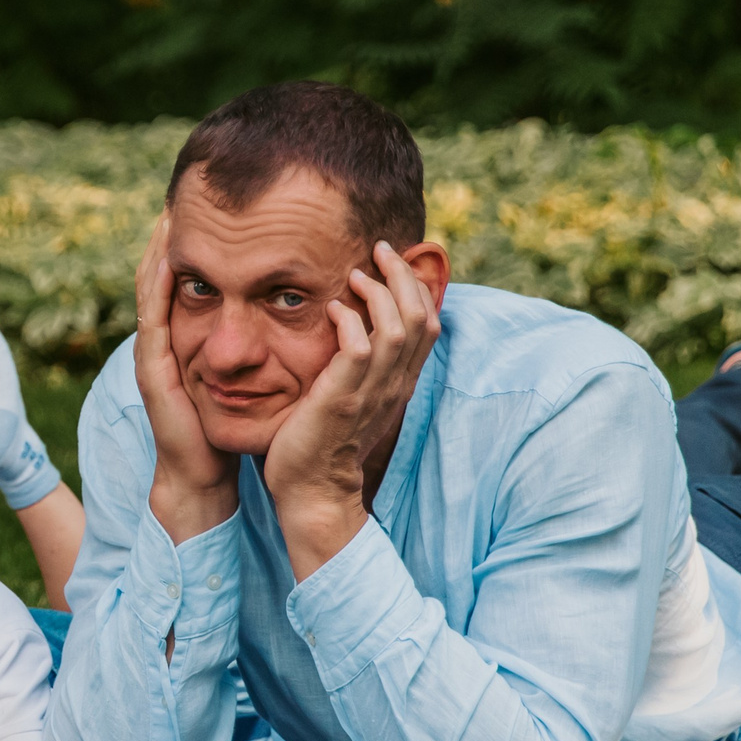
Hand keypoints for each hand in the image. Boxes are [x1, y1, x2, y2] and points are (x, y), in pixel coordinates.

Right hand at [135, 214, 239, 540]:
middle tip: (182, 192)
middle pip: (163, 273)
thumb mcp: (253, 374)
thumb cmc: (232, 428)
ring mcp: (153, 350)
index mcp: (188, 338)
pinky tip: (166, 256)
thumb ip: (266, 344)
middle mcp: (165, 339)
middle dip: (172, 234)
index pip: (187, 278)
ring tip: (170, 210)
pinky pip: (151, 313)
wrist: (205, 473)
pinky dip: (156, 281)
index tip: (209, 206)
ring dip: (158, 247)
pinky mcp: (153, 365)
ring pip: (151, 286)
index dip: (196, 242)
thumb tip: (313, 311)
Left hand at [262, 241, 441, 542]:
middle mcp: (393, 385)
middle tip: (379, 249)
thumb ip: (364, 364)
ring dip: (377, 293)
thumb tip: (359, 326)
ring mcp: (370, 393)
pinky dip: (349, 324)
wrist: (312, 491)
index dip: (416, 287)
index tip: (392, 261)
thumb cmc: (325, 439)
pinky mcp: (341, 400)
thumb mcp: (354, 395)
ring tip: (354, 274)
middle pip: (419, 317)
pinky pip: (358, 351)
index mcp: (399, 382)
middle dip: (402, 276)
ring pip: (395, 329)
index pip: (427, 324)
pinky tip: (332, 310)